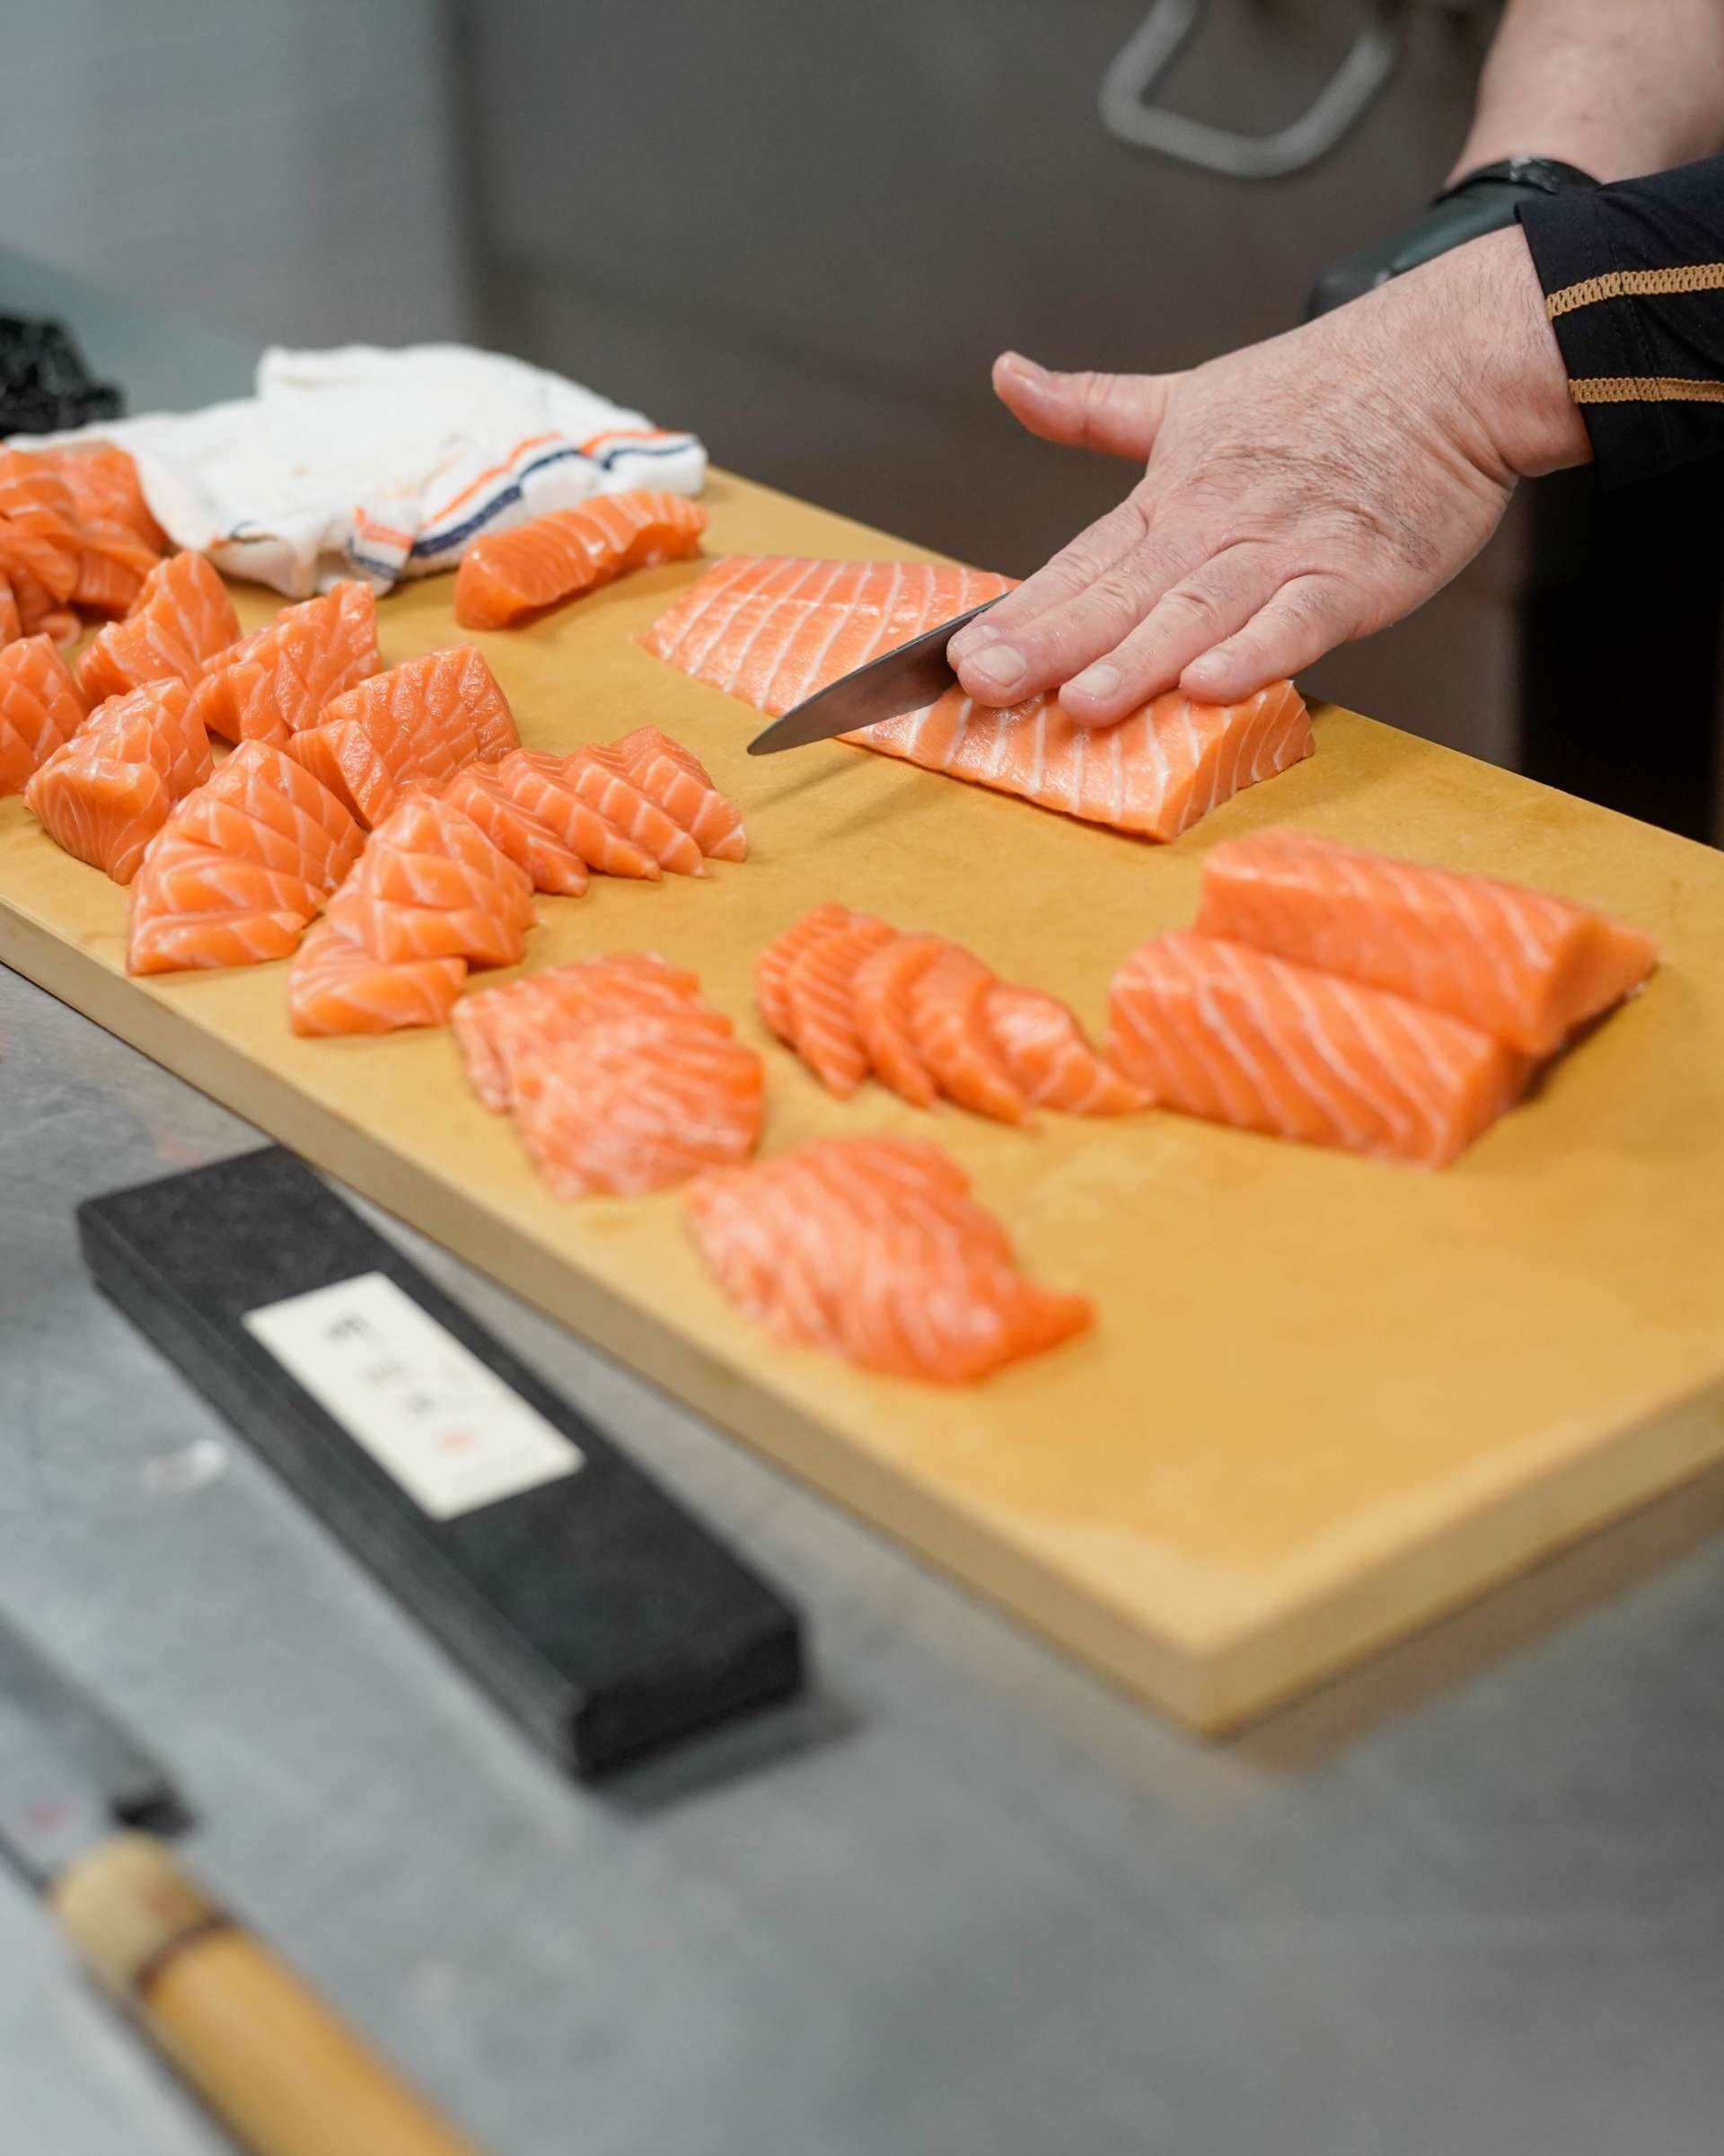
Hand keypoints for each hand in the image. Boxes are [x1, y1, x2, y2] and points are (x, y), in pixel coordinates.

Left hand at [947, 227, 1590, 723]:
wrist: (1451, 362)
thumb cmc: (1324, 391)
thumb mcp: (1187, 396)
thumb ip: (1092, 407)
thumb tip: (1009, 375)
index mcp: (1171, 495)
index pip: (1081, 564)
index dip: (1022, 613)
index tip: (961, 657)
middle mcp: (1216, 525)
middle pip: (1123, 594)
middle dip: (1051, 644)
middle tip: (989, 686)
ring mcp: (1286, 551)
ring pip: (1200, 611)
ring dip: (1141, 659)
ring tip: (1084, 702)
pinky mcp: (1358, 576)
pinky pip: (1300, 620)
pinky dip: (1260, 652)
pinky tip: (1214, 685)